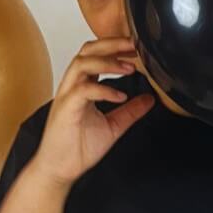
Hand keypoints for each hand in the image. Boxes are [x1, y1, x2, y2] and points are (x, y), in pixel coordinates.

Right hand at [32, 37, 154, 186]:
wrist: (62, 168)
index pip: (96, 55)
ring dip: (108, 62)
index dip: (116, 47)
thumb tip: (150, 99)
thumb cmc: (79, 147)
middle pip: (87, 51)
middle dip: (112, 44)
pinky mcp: (66, 108)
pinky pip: (83, 90)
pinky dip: (103, 89)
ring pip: (82, 64)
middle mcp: (73, 86)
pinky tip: (120, 96)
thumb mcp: (114, 125)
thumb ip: (131, 111)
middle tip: (135, 45)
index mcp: (83, 86)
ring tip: (130, 68)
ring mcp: (67, 95)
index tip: (137, 47)